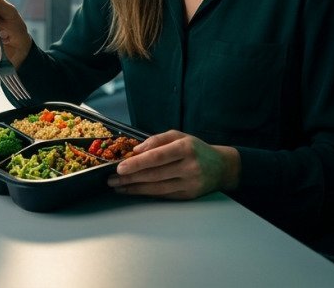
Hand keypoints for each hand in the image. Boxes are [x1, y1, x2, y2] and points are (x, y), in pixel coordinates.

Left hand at [107, 130, 239, 199]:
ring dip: (135, 188)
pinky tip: (134, 191)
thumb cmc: (196, 149)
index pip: (157, 157)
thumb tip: (136, 150)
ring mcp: (190, 183)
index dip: (137, 163)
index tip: (120, 167)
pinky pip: (164, 195)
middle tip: (112, 179)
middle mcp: (189, 166)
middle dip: (130, 178)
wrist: (222, 167)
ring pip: (157, 188)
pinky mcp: (189, 196)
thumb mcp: (180, 136)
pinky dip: (146, 194)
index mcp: (186, 148)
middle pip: (154, 174)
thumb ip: (157, 140)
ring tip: (118, 186)